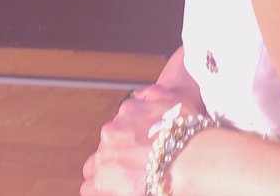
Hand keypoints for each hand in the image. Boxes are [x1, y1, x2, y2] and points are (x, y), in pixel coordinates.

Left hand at [81, 84, 204, 195]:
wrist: (189, 157)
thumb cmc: (186, 131)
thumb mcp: (174, 100)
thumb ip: (153, 94)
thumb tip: (138, 95)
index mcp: (127, 111)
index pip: (120, 125)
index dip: (130, 138)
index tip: (140, 146)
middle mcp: (112, 130)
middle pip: (108, 144)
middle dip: (120, 154)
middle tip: (137, 164)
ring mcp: (105, 154)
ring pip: (97, 164)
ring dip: (108, 170)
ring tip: (127, 178)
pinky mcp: (103, 178)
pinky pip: (90, 187)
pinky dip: (99, 189)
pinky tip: (114, 190)